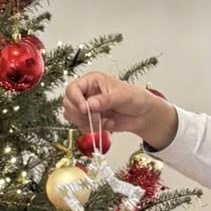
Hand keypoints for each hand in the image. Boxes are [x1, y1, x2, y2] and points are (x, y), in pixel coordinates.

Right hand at [62, 71, 177, 149]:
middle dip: (80, 113)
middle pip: (67, 103)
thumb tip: (89, 104)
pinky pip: (81, 126)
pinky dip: (92, 129)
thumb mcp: (122, 96)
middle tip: (96, 117)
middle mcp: (86, 93)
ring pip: (71, 116)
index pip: (72, 88)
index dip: (75, 99)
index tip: (85, 109)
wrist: (142, 115)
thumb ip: (105, 100)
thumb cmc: (134, 98)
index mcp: (92, 81)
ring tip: (103, 121)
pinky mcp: (90, 120)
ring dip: (86, 122)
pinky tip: (106, 125)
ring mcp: (86, 107)